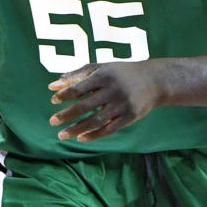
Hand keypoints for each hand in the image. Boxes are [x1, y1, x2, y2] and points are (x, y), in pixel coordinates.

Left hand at [48, 61, 163, 141]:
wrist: (154, 80)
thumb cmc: (120, 73)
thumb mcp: (100, 68)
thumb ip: (76, 75)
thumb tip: (52, 85)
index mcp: (103, 76)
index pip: (79, 87)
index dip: (64, 95)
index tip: (52, 101)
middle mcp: (112, 90)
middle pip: (85, 106)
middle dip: (66, 115)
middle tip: (52, 121)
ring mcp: (122, 105)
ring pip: (95, 120)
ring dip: (76, 129)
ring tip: (62, 135)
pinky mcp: (130, 117)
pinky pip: (109, 129)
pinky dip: (94, 135)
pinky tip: (81, 138)